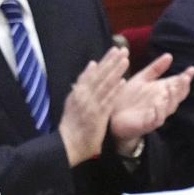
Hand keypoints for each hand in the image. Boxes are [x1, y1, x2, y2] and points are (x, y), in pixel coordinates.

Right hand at [58, 49, 127, 166]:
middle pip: (99, 76)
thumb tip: (92, 64)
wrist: (69, 144)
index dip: (104, 61)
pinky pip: (107, 102)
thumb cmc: (72, 124)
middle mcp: (83, 97)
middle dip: (112, 62)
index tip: (114, 50)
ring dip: (115, 73)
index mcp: (77, 92)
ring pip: (104, 86)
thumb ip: (83, 82)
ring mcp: (91, 106)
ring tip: (125, 61)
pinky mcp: (97, 116)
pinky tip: (122, 82)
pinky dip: (114, 92)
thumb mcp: (73, 100)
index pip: (92, 73)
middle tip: (123, 50)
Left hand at [109, 53, 193, 148]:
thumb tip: (169, 56)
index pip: (178, 85)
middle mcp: (162, 103)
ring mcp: (156, 114)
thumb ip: (155, 69)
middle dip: (182, 87)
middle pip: (177, 96)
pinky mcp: (147, 124)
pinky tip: (159, 103)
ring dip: (172, 98)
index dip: (186, 78)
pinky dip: (159, 112)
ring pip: (169, 108)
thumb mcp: (141, 79)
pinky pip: (157, 119)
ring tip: (172, 88)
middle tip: (185, 78)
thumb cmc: (128, 98)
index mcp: (162, 92)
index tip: (191, 69)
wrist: (113, 116)